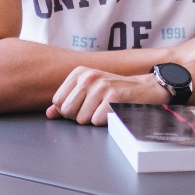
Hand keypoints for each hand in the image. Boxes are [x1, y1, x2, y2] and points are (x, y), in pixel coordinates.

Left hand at [47, 66, 165, 125]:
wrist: (144, 88)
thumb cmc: (114, 92)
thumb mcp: (89, 91)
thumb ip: (68, 101)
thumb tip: (50, 113)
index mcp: (79, 73)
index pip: (57, 101)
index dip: (68, 111)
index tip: (83, 107)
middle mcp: (87, 76)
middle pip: (67, 111)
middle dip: (79, 117)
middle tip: (95, 110)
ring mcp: (100, 85)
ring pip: (81, 119)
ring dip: (93, 120)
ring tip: (105, 110)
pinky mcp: (113, 95)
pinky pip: (96, 120)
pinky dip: (104, 121)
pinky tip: (113, 112)